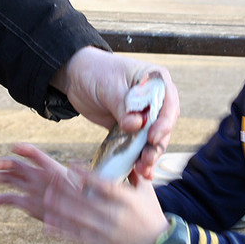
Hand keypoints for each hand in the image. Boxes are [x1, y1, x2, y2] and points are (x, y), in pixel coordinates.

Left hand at [0, 143, 167, 243]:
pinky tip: (48, 225)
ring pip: (77, 219)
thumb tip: (129, 154)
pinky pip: (78, 238)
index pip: (102, 184)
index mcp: (125, 199)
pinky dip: (62, 232)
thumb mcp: (146, 191)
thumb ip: (136, 173)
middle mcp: (114, 214)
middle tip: (47, 179)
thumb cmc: (152, 215)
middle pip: (84, 200)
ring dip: (58, 209)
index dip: (85, 175)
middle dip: (64, 190)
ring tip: (43, 199)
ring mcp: (106, 231)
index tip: (70, 165)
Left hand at [51, 47, 178, 178]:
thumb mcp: (109, 85)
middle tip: (147, 159)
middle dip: (157, 145)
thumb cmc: (95, 72)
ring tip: (142, 170)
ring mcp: (143, 115)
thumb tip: (135, 126)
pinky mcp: (131, 128)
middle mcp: (154, 99)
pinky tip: (136, 171)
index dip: (164, 123)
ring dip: (148, 155)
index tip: (153, 137)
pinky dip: (137, 158)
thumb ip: (124, 106)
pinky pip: (138, 145)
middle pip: (163, 126)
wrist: (75, 77)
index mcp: (156, 81)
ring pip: (153, 139)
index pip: (168, 104)